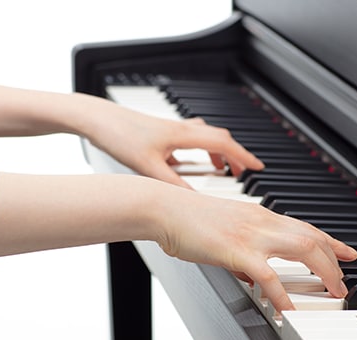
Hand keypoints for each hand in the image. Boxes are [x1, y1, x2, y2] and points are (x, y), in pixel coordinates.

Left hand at [83, 99, 263, 187]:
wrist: (98, 119)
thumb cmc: (120, 136)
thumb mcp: (149, 167)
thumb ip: (174, 185)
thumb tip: (195, 203)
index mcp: (183, 135)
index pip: (224, 144)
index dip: (244, 157)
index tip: (258, 167)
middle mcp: (181, 129)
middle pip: (218, 139)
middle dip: (234, 156)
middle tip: (243, 172)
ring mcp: (170, 129)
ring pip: (203, 138)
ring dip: (216, 153)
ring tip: (220, 170)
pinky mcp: (159, 133)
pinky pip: (187, 141)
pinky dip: (196, 152)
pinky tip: (185, 165)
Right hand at [153, 187, 356, 311]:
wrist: (165, 209)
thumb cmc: (187, 219)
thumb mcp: (224, 232)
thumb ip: (244, 253)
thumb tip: (254, 277)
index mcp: (258, 215)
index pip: (304, 227)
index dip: (330, 241)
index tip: (347, 252)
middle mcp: (261, 221)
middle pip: (312, 238)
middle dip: (334, 261)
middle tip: (343, 282)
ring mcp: (251, 235)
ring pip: (303, 249)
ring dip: (323, 272)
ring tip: (332, 292)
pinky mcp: (236, 251)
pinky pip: (269, 275)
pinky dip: (282, 294)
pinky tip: (287, 309)